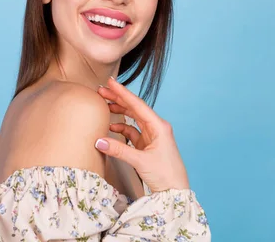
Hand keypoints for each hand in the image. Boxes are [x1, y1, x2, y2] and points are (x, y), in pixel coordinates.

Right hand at [95, 77, 189, 192]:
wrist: (175, 192)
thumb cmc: (165, 175)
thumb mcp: (140, 161)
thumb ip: (119, 150)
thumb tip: (99, 141)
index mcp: (159, 126)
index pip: (137, 105)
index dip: (122, 93)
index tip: (111, 82)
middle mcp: (156, 128)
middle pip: (134, 108)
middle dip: (118, 99)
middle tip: (101, 90)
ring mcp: (152, 136)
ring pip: (132, 119)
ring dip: (119, 112)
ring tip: (104, 105)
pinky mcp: (147, 145)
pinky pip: (132, 132)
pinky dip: (121, 129)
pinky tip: (111, 128)